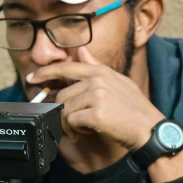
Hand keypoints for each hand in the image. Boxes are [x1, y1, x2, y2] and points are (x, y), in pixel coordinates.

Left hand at [26, 47, 164, 149]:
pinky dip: (78, 131)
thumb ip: (96, 66)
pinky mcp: (96, 113)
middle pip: (62, 95)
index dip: (46, 73)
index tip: (32, 78)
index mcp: (100, 72)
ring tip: (87, 128)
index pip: (66, 67)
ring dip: (71, 124)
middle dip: (64, 113)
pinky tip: (91, 131)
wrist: (150, 129)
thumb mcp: (118, 81)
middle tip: (76, 124)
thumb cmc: (134, 109)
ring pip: (65, 110)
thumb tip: (82, 50)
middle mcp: (97, 80)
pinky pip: (72, 122)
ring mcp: (96, 96)